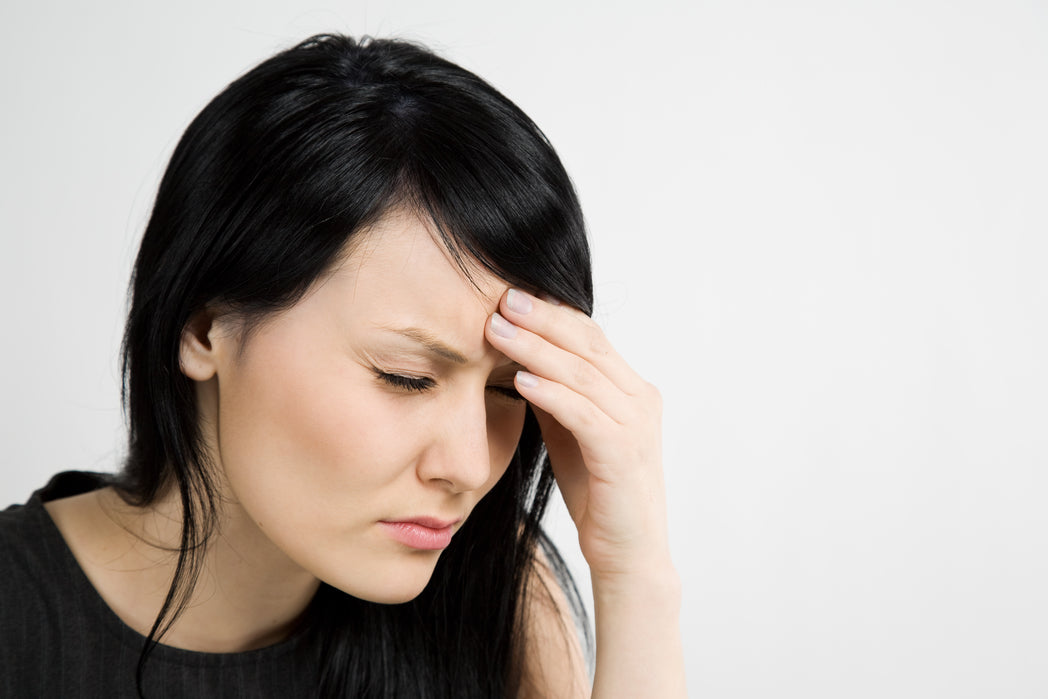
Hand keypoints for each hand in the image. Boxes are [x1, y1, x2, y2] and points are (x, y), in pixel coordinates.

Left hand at [485, 289, 670, 580]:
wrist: (628, 553)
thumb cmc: (598, 493)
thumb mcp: (570, 434)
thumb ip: (555, 397)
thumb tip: (519, 359)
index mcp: (630, 389)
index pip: (589, 336)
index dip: (551, 313)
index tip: (510, 296)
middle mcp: (640, 399)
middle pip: (587, 344)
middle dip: (542, 318)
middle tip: (501, 298)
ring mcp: (636, 426)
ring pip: (583, 374)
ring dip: (536, 349)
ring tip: (497, 331)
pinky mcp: (624, 454)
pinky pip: (584, 414)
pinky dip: (552, 394)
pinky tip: (520, 380)